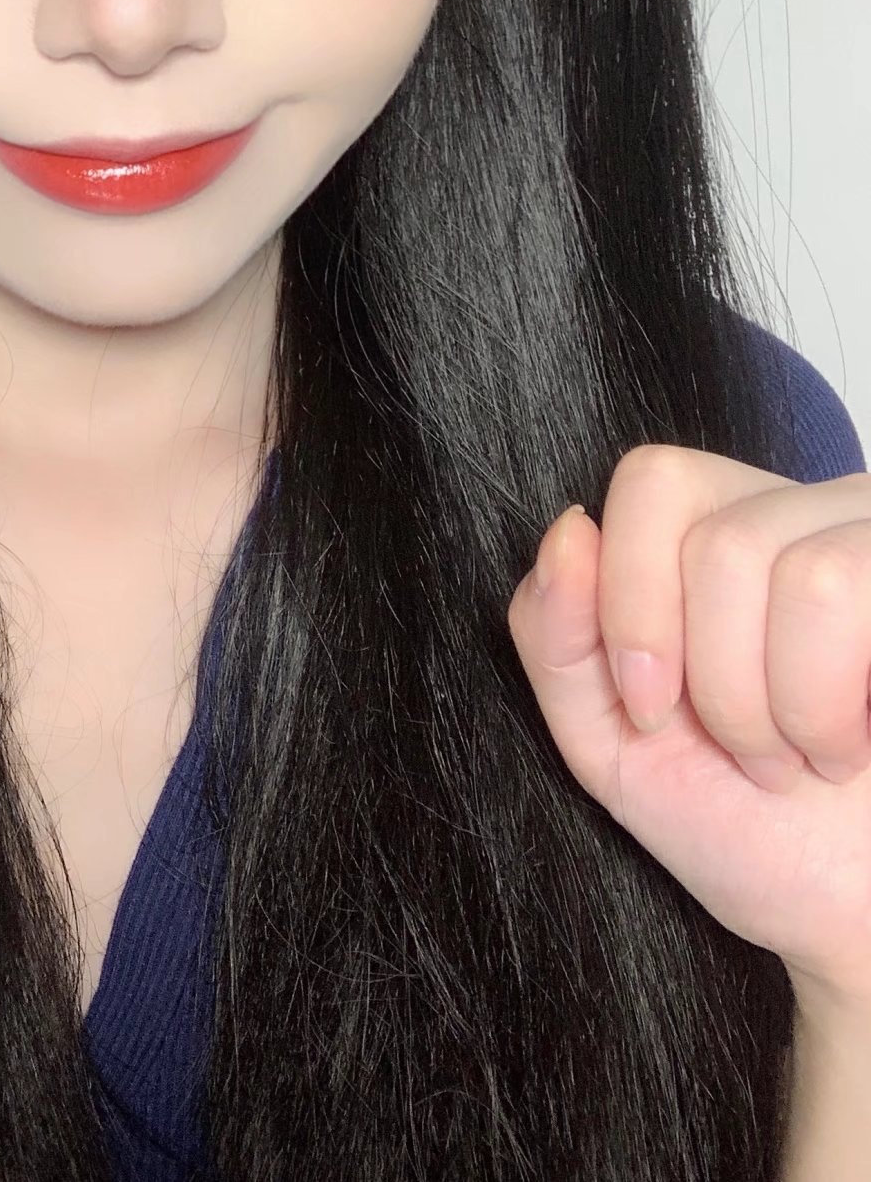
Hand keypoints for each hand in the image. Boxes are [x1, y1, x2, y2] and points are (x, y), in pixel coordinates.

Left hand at [507, 447, 870, 1014]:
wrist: (853, 914)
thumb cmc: (746, 828)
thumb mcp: (609, 739)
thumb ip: (556, 635)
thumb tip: (570, 532)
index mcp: (720, 526)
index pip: (655, 480)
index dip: (634, 601)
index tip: (652, 708)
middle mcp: (807, 511)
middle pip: (717, 538)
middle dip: (714, 682)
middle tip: (747, 751)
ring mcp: (869, 539)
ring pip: (795, 571)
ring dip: (780, 706)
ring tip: (803, 755)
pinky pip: (843, 590)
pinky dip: (825, 703)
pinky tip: (846, 745)